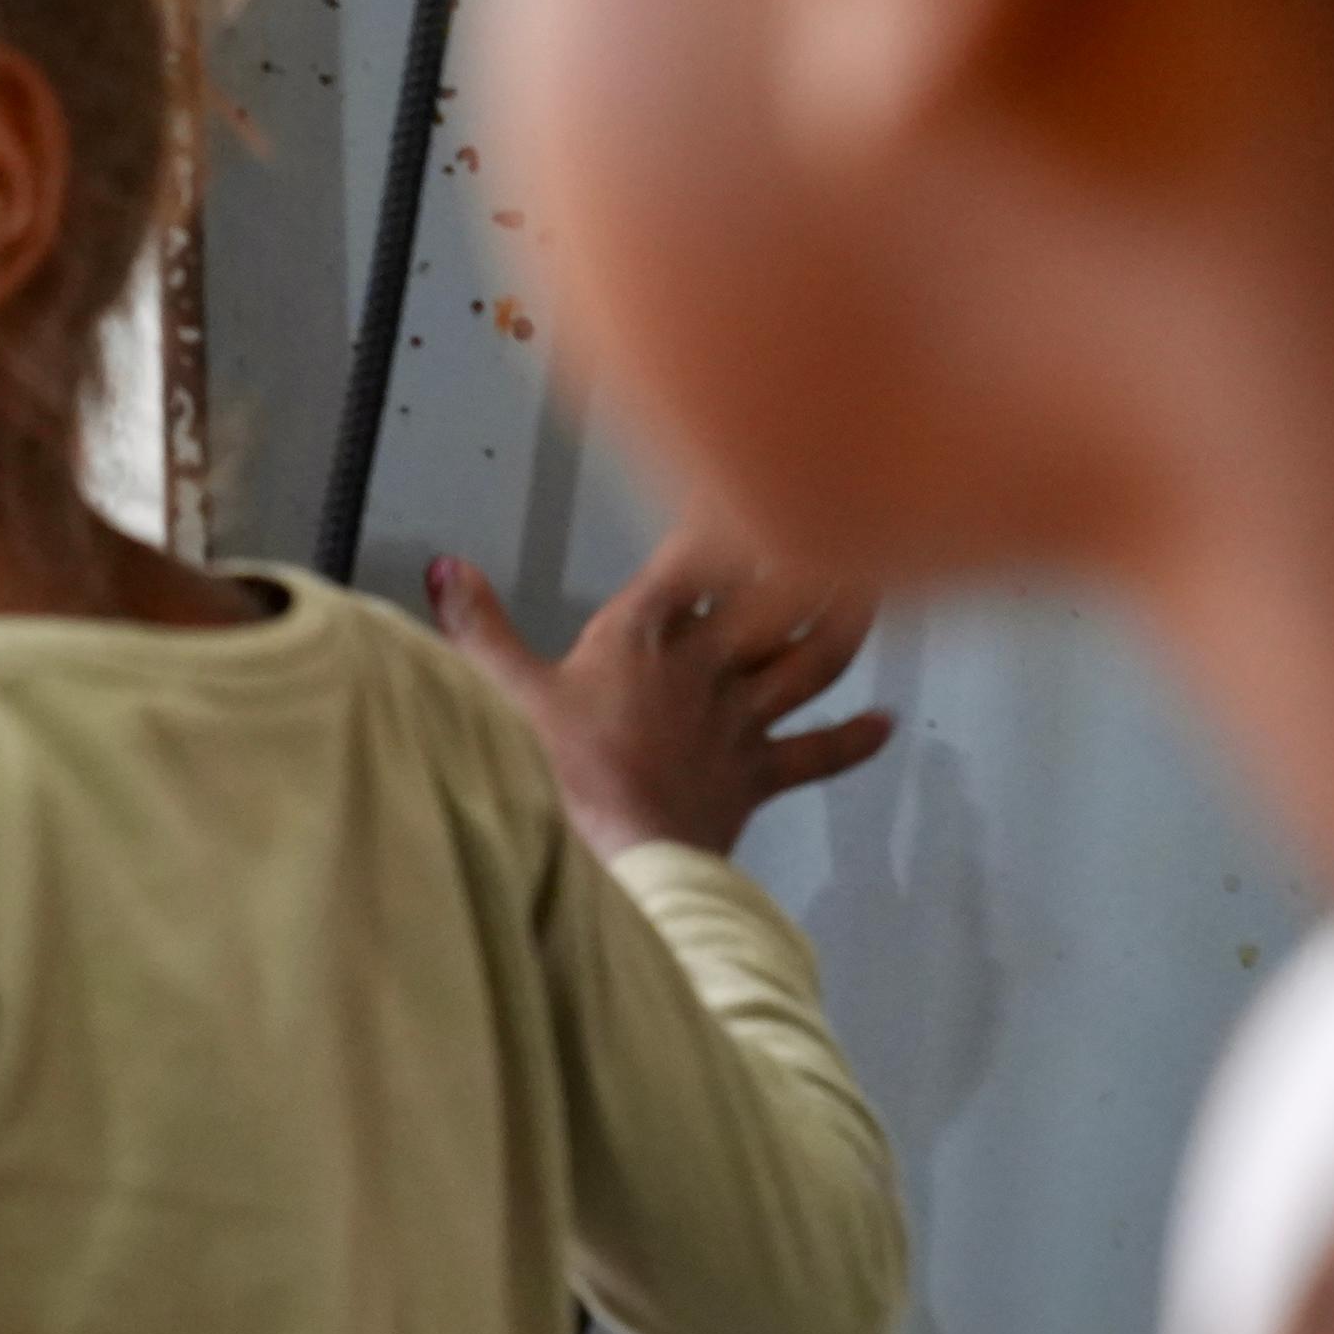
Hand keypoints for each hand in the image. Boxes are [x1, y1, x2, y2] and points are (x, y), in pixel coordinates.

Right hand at [435, 522, 892, 858]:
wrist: (620, 859)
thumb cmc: (562, 779)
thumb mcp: (503, 693)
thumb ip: (477, 626)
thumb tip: (447, 568)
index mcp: (641, 639)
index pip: (690, 561)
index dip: (725, 517)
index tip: (752, 474)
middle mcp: (701, 669)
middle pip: (769, 600)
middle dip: (807, 557)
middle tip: (843, 519)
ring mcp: (736, 722)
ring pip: (807, 662)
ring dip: (843, 627)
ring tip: (871, 592)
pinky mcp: (755, 776)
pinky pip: (816, 753)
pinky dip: (853, 740)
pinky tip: (885, 724)